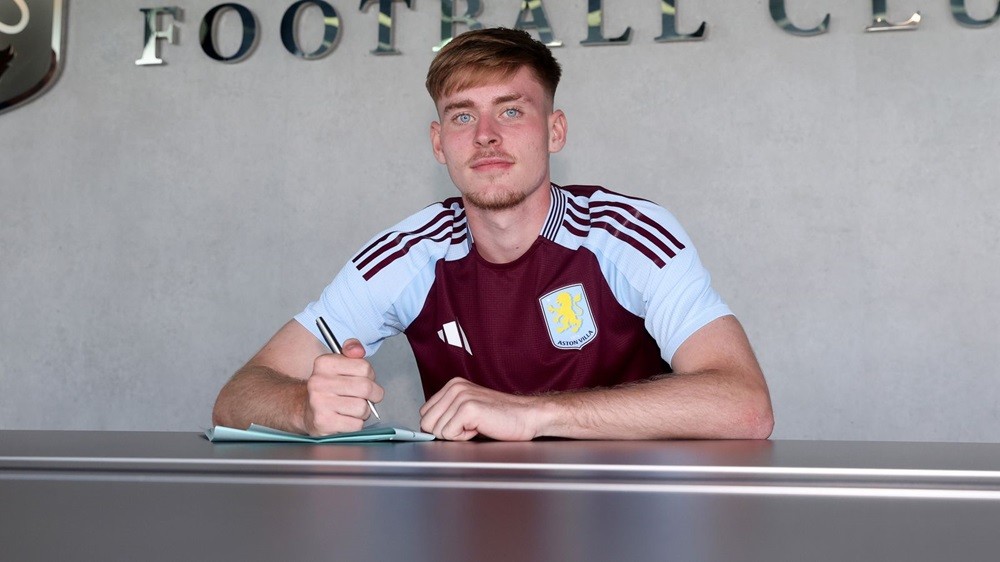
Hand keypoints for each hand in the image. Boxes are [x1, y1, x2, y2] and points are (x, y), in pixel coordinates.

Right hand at [302, 339, 383, 435]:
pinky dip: (356, 424)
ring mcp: (319, 403)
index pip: (364, 367)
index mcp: (324, 363)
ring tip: (352, 408)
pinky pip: (356, 425)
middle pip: (365, 387)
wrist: (307, 411)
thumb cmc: (329, 388)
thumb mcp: (338, 363)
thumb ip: (352, 350)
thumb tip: (358, 350)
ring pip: (362, 408)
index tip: (363, 379)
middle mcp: (319, 382)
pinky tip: (346, 419)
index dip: (370, 376)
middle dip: (373, 395)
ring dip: (363, 411)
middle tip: (367, 397)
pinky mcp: (323, 422)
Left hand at [419, 377, 545, 440]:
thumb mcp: (468, 409)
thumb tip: (426, 429)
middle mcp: (455, 388)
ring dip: (457, 435)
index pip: (425, 413)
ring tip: (477, 426)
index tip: (460, 425)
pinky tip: (480, 429)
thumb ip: (448, 413)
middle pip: (426, 423)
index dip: (440, 426)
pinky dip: (464, 438)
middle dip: (445, 432)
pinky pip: (449, 435)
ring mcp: (461, 396)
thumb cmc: (502, 417)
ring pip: (437, 431)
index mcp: (453, 385)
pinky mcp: (468, 408)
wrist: (527, 416)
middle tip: (469, 427)